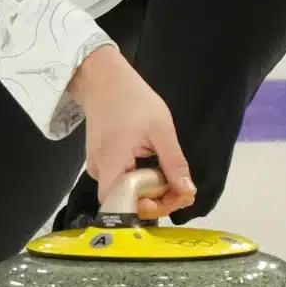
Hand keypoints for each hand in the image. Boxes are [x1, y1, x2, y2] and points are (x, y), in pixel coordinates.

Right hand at [67, 46, 196, 220]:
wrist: (104, 79)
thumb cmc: (133, 99)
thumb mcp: (162, 130)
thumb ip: (174, 163)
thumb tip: (187, 191)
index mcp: (111, 164)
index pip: (123, 205)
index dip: (151, 208)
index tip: (177, 197)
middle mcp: (99, 171)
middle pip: (125, 202)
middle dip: (157, 200)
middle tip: (182, 189)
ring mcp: (98, 167)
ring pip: (125, 192)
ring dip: (150, 190)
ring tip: (173, 179)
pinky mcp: (102, 161)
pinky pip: (122, 180)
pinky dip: (141, 180)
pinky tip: (157, 171)